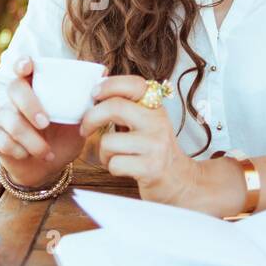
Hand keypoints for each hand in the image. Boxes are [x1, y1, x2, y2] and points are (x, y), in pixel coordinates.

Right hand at [0, 56, 88, 186]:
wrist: (45, 168)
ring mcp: (2, 117)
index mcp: (35, 88)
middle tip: (46, 123)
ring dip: (32, 140)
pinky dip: (21, 151)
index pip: (23, 67)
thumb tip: (105, 75)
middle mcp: (15, 99)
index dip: (22, 64)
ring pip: (10, 121)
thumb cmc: (62, 138)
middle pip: (14, 89)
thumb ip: (87, 102)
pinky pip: (3, 142)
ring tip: (46, 152)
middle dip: (30, 106)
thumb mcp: (78, 121)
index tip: (28, 66)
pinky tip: (30, 156)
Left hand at [78, 74, 203, 207]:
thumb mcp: (147, 123)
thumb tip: (95, 93)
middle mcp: (158, 122)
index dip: (109, 85)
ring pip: (108, 141)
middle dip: (91, 118)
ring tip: (115, 156)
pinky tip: (124, 169)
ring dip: (103, 153)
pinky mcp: (151, 167)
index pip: (134, 84)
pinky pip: (114, 163)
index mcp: (155, 108)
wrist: (180, 181)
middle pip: (115, 107)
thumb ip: (127, 108)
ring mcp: (155, 145)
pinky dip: (112, 168)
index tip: (94, 94)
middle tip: (85, 129)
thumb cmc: (154, 151)